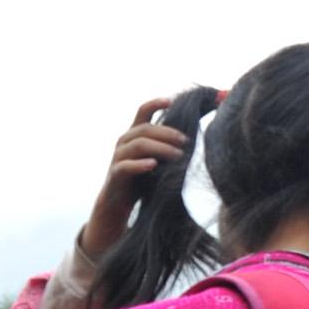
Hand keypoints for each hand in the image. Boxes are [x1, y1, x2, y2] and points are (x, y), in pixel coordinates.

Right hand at [72, 96, 194, 275]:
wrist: (116, 208)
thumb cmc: (139, 183)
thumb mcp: (156, 162)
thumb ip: (166, 149)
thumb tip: (194, 140)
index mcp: (133, 136)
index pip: (142, 111)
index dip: (155, 103)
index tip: (172, 100)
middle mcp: (123, 143)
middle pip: (145, 129)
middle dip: (167, 133)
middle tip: (187, 142)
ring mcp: (117, 159)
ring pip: (137, 144)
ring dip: (160, 148)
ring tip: (178, 156)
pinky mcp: (115, 176)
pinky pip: (125, 166)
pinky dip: (140, 165)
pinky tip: (154, 166)